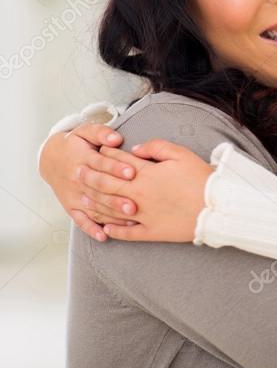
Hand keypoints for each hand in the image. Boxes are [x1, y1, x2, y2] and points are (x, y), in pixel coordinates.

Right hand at [38, 123, 137, 241]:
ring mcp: (74, 195)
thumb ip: (102, 133)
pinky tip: (104, 236)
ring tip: (130, 221)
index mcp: (83, 159)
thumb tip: (116, 138)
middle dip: (116, 198)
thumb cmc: (76, 144)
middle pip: (98, 189)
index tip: (132, 171)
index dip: (116, 168)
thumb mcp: (86, 132)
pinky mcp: (71, 206)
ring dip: (110, 215)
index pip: (101, 164)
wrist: (50, 159)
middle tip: (134, 205)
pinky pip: (80, 220)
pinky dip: (91, 229)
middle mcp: (78, 179)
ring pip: (93, 207)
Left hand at [78, 139, 212, 242]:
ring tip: (84, 199)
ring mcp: (143, 215)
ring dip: (95, 203)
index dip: (106, 155)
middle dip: (90, 177)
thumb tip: (137, 149)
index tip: (98, 151)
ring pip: (111, 210)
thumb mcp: (182, 154)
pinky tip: (106, 228)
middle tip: (78, 173)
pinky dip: (114, 230)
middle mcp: (139, 195)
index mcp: (146, 174)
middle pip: (106, 185)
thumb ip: (157, 147)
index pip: (119, 162)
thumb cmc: (201, 178)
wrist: (216, 207)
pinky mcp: (151, 231)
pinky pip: (127, 232)